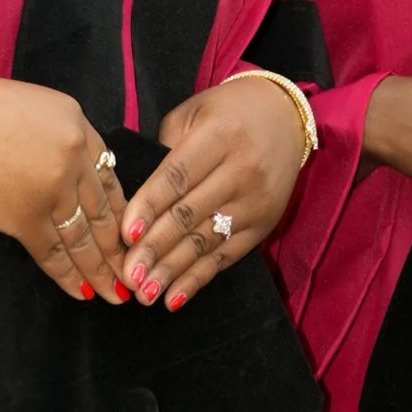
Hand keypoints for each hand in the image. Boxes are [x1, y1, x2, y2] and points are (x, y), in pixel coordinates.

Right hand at [0, 71, 132, 299]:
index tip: (130, 232)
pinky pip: (53, 254)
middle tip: (135, 272)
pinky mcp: (25, 217)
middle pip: (104, 210)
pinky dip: (68, 277)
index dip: (120, 208)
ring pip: (84, 238)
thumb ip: (55, 137)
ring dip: (101, 270)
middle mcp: (74, 155)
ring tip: (116, 293)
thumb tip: (66, 174)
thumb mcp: (28, 107)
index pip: (108, 173)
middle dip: (120, 248)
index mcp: (77, 122)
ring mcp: (52, 188)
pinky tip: (82, 293)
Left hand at [124, 76, 308, 307]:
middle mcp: (242, 171)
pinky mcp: (263, 226)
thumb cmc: (227, 112)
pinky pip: (225, 257)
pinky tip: (174, 298)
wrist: (286, 116)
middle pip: (190, 215)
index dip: (149, 207)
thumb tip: (136, 200)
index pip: (177, 177)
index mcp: (219, 136)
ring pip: (206, 241)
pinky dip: (198, 279)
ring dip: (172, 271)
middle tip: (127, 274)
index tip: (124, 234)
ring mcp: (255, 202)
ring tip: (144, 293)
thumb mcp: (193, 114)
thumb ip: (165, 150)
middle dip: (155, 248)